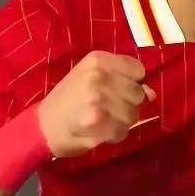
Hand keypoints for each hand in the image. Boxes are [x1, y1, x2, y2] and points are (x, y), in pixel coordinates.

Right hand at [37, 51, 156, 157]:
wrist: (42, 125)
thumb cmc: (69, 98)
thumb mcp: (91, 77)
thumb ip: (122, 79)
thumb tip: (151, 93)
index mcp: (97, 60)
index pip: (138, 70)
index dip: (133, 83)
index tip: (117, 89)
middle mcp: (98, 76)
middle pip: (138, 94)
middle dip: (128, 105)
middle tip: (107, 108)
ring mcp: (97, 99)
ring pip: (133, 114)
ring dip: (122, 122)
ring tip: (102, 120)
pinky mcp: (97, 123)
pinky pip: (123, 131)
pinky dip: (115, 135)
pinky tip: (100, 131)